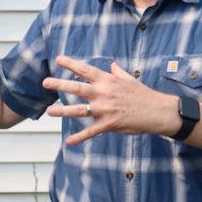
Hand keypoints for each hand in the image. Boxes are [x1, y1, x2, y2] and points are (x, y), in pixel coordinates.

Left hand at [42, 55, 177, 144]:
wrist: (157, 111)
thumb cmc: (143, 94)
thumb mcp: (130, 79)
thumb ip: (118, 72)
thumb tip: (112, 65)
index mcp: (108, 81)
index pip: (86, 70)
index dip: (71, 64)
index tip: (58, 60)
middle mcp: (103, 93)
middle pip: (77, 88)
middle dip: (60, 84)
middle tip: (45, 82)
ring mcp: (105, 109)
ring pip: (79, 110)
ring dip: (63, 111)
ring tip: (49, 111)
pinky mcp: (109, 124)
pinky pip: (91, 132)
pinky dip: (79, 138)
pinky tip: (68, 142)